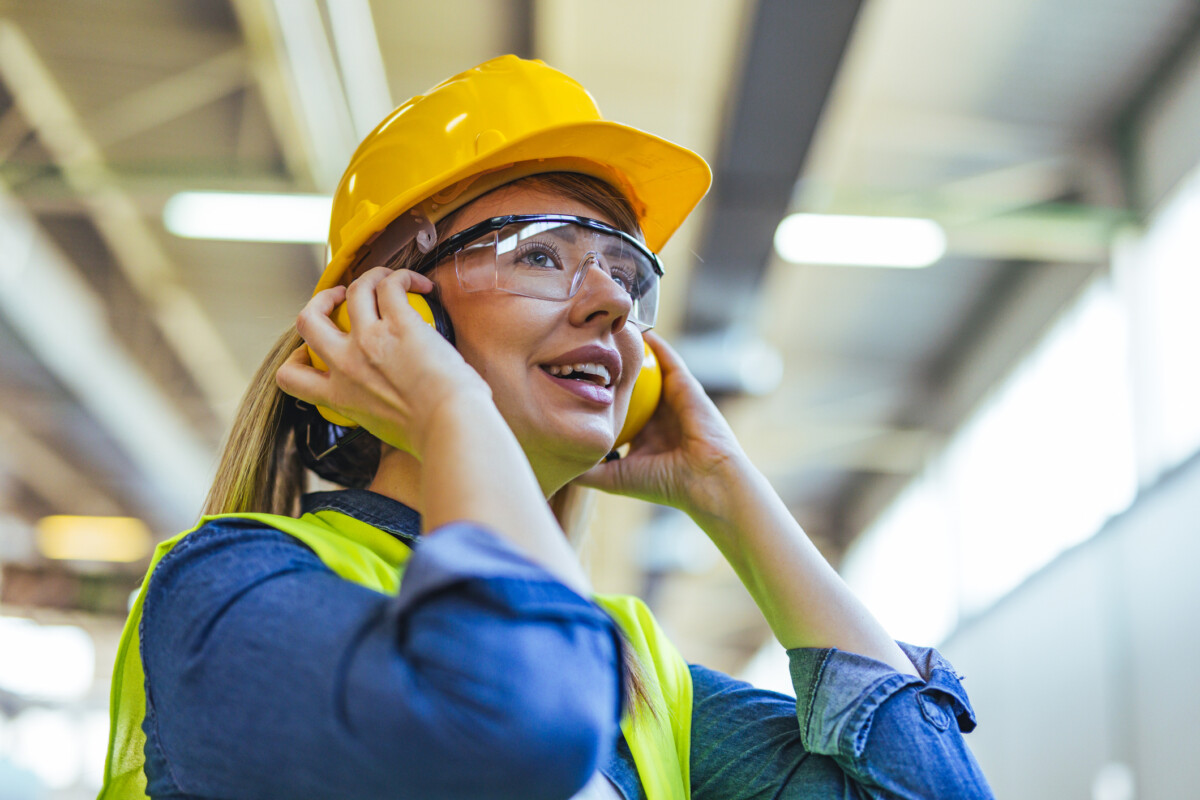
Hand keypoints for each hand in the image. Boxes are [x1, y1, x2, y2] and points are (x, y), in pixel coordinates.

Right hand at [277, 267, 492, 457]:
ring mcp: (369, 341)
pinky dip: (402, 277)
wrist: (451, 428)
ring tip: (385, 280)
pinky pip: (390, 285)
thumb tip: (392, 405)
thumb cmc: (432, 436)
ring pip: (352, 290)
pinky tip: (420, 285)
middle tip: (339, 299)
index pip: (291, 377)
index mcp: (340, 398)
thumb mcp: (385, 430)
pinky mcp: (399, 324)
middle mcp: (346, 366)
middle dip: (320, 302)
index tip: (314, 350)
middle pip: (308, 321)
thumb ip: (375, 410)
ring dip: (368, 278)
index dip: (296, 357)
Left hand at [576, 332, 747, 518]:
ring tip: (605, 333)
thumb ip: (589, 469)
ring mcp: (673, 398)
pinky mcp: (686, 385)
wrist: (705, 479)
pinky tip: (634, 329)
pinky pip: (668, 358)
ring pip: (647, 369)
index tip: (572, 383)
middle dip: (610, 371)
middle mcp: (657, 414)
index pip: (617, 411)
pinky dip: (653, 344)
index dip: (597, 398)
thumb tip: (557, 464)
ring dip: (630, 352)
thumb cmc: (663, 483)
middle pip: (630, 386)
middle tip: (584, 350)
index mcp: (643, 434)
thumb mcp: (616, 477)